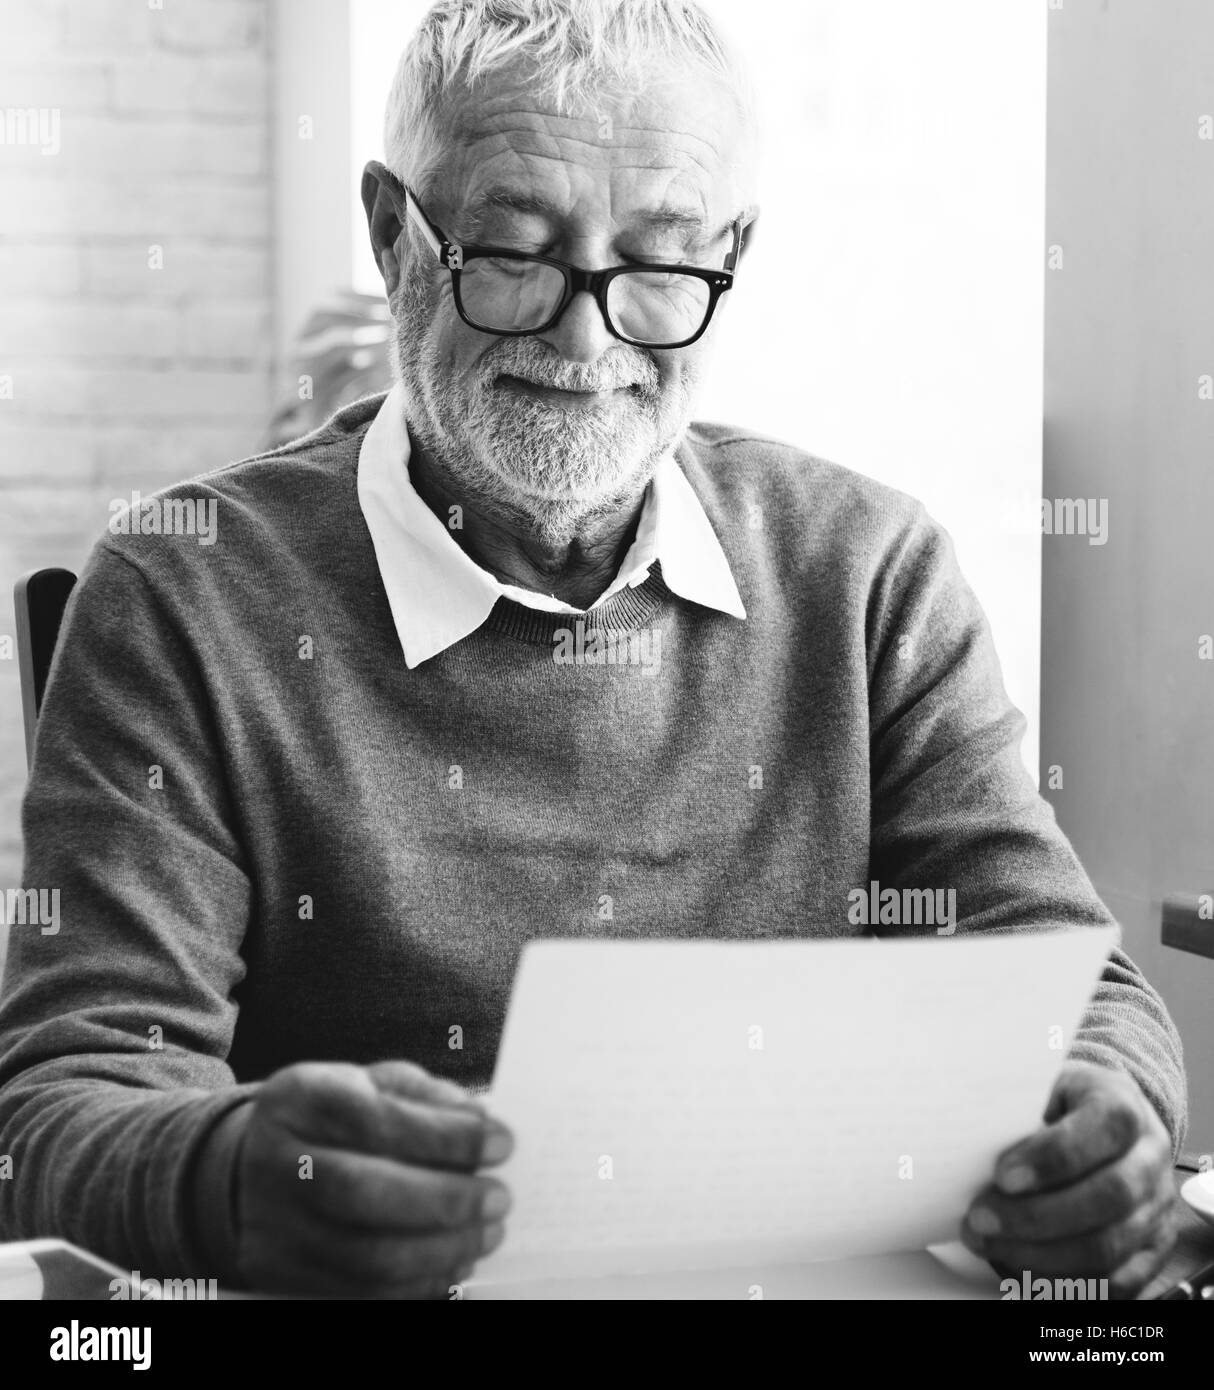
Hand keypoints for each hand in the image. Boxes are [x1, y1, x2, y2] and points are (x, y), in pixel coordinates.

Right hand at [232, 1059, 512, 1297]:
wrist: (251, 1168)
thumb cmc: (332, 1119)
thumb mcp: (371, 1083)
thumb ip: (424, 1097)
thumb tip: (480, 1121)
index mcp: (301, 1099)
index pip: (378, 1119)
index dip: (447, 1136)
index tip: (502, 1142)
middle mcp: (277, 1163)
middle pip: (364, 1192)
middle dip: (446, 1199)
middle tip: (499, 1198)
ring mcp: (274, 1228)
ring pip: (365, 1256)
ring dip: (442, 1249)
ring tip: (487, 1233)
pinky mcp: (283, 1277)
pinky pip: (361, 1294)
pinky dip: (419, 1284)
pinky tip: (454, 1261)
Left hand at [961, 1061, 1176, 1299]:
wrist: (1105, 1116)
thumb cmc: (1059, 1104)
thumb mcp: (1040, 1085)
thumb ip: (1018, 1109)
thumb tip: (968, 1141)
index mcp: (1123, 1106)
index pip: (1102, 1130)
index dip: (1052, 1158)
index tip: (1002, 1174)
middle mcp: (1149, 1160)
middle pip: (1107, 1198)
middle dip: (1035, 1216)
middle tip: (980, 1218)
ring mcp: (1155, 1209)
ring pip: (1108, 1248)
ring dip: (1039, 1255)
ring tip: (988, 1244)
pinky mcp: (1151, 1250)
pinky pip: (1114, 1282)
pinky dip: (1061, 1281)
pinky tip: (1017, 1265)